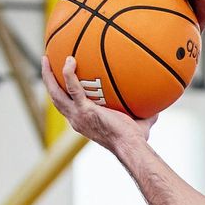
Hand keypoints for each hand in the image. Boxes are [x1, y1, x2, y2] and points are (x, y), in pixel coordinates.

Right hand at [42, 55, 157, 155]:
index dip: (62, 93)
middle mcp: (76, 119)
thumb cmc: (135, 140)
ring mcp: (77, 115)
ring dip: (48, 75)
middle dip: (48, 80)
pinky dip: (68, 73)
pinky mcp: (84, 110)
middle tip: (46, 63)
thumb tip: (158, 105)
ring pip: (55, 93)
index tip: (61, 81)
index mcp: (83, 121)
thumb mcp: (138, 123)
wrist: (130, 146)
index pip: (68, 106)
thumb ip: (144, 112)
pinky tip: (70, 59)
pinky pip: (72, 87)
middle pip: (55, 98)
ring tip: (46, 58)